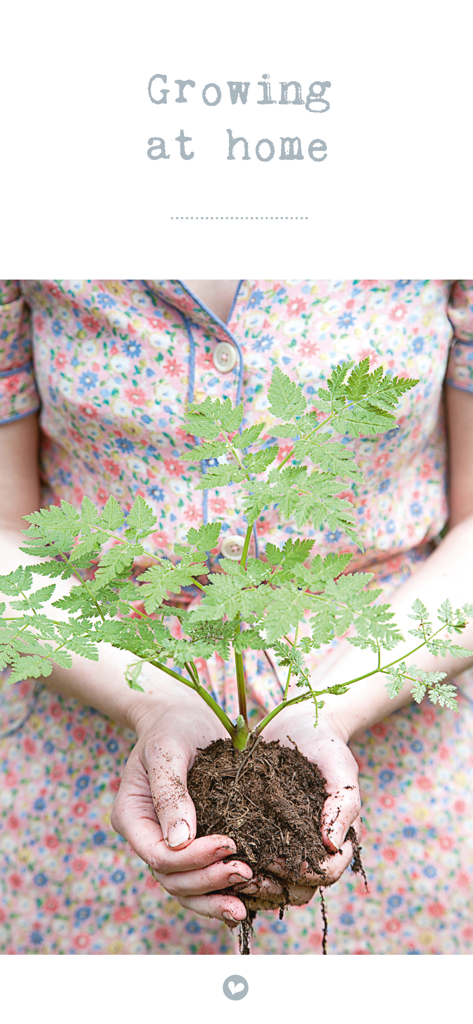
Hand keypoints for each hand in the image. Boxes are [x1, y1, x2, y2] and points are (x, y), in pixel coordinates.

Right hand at [110, 680, 253, 924]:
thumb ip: (170, 792)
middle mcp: (147, 837)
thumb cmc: (172, 726)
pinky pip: (202, 878)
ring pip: (185, 889)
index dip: (192, 858)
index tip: (229, 843)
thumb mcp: (167, 749)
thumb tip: (179, 842)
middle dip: (207, 881)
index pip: (158, 855)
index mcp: (132, 816)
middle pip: (171, 879)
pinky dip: (220, 892)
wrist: (183, 717)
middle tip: (246, 872)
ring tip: (245, 906)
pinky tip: (246, 901)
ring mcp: (168, 844)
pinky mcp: (192, 844)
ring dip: (214, 898)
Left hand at [232, 703, 361, 910]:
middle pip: (297, 889)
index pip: (326, 872)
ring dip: (251, 887)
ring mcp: (284, 846)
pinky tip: (212, 861)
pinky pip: (250, 864)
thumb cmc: (326, 747)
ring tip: (225, 872)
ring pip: (272, 885)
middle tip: (244, 876)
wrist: (298, 724)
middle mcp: (309, 850)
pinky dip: (234, 870)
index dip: (304, 872)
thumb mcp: (340, 768)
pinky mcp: (259, 835)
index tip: (279, 860)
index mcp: (334, 841)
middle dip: (273, 888)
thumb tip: (332, 844)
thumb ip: (343, 804)